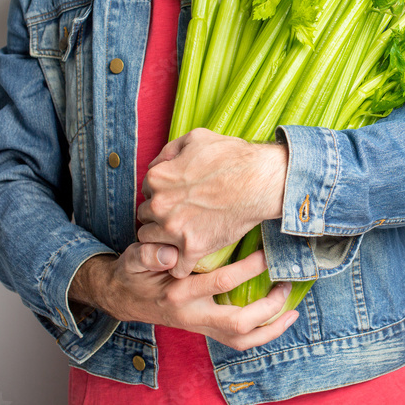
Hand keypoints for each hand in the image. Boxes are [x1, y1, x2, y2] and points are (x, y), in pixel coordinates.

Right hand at [70, 243, 297, 349]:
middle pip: (238, 323)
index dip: (247, 268)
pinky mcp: (206, 329)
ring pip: (241, 339)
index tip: (266, 252)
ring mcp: (200, 326)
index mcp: (178, 295)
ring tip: (292, 309)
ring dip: (270, 328)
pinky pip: (238, 340)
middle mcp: (192, 316)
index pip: (219, 283)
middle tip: (285, 283)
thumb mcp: (134, 259)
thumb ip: (148, 254)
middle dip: (268, 306)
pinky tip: (281, 318)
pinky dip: (263, 333)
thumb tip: (171, 252)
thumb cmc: (134, 274)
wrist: (123, 298)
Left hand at [137, 128, 287, 278]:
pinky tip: (191, 255)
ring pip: (151, 242)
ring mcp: (175, 229)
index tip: (177, 197)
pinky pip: (175, 267)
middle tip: (181, 215)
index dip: (162, 194)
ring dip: (164, 240)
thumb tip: (157, 165)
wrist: (260, 181)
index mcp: (157, 178)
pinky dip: (181, 264)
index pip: (146, 192)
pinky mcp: (193, 248)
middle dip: (160, 217)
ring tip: (183, 236)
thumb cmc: (232, 157)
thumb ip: (169, 150)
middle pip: (145, 218)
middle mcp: (160, 205)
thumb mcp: (196, 138)